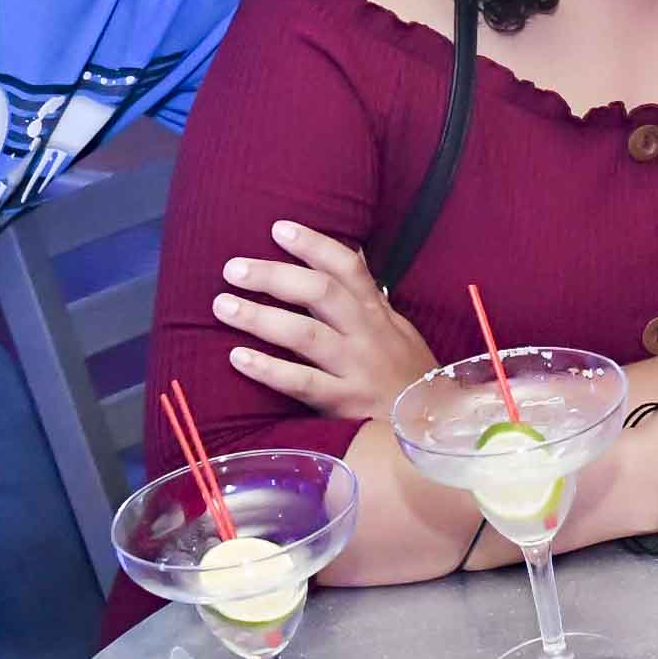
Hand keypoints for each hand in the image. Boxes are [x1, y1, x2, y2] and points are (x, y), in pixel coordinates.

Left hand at [217, 220, 437, 420]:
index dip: (314, 245)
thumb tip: (352, 254)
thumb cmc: (407, 378)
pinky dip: (268, 369)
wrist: (434, 429)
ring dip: (260, 317)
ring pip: (306, 335)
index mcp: (378, 314)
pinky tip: (238, 358)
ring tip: (224, 306)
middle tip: (233, 268)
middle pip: (320, 293)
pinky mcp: (345, 405)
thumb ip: (370, 299)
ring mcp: (356, 369)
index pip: (348, 268)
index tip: (278, 229)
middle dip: (274, 276)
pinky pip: (302, 383)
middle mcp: (368, 335)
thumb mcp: (398, 332)